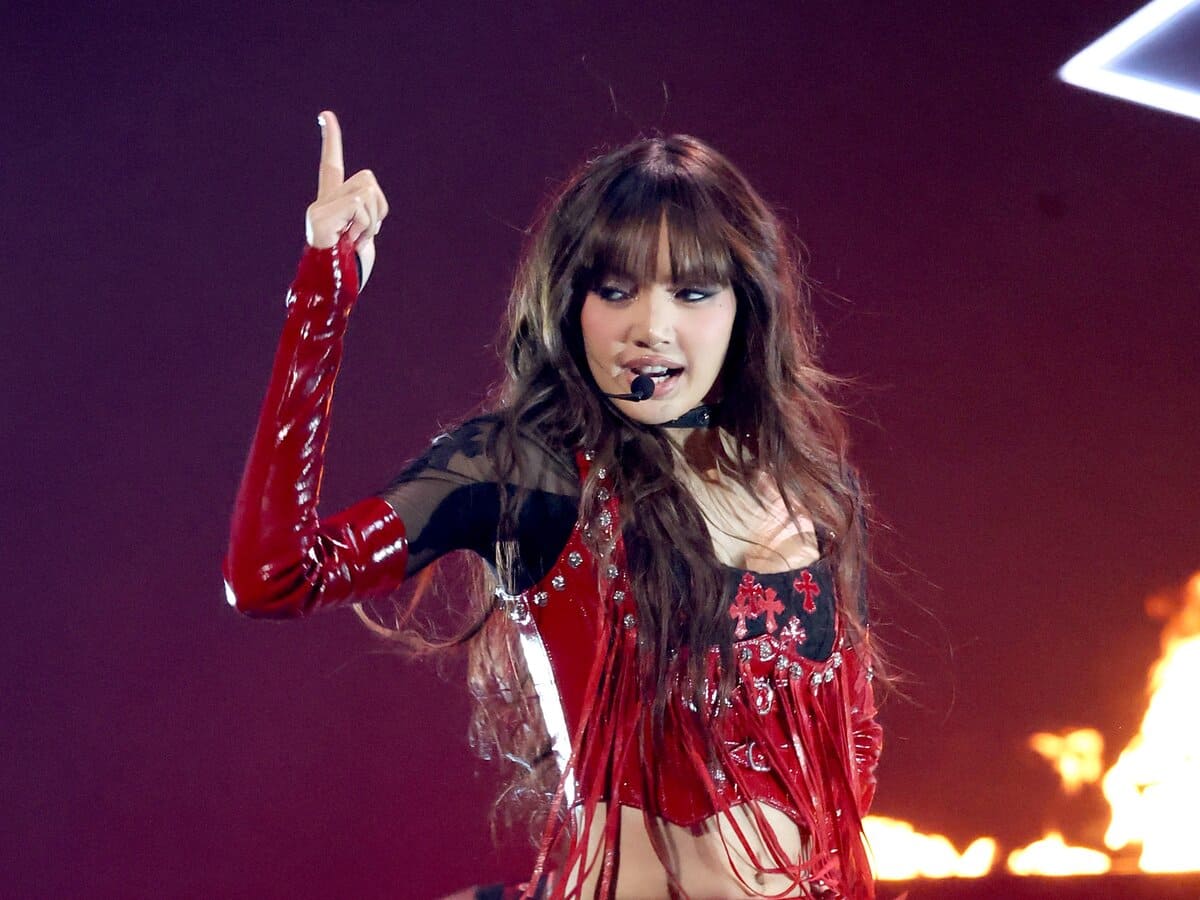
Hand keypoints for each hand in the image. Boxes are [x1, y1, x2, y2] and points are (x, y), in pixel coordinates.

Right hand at [305, 110, 388, 285]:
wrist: (333, 293)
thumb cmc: (350, 270)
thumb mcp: (364, 235)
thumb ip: (365, 211)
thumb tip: (368, 201)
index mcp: (333, 203)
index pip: (332, 165)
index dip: (331, 139)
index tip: (325, 115)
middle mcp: (322, 201)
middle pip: (367, 178)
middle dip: (378, 207)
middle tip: (363, 234)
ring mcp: (318, 208)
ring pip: (366, 192)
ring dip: (372, 220)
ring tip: (356, 240)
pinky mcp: (319, 216)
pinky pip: (359, 207)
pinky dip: (365, 226)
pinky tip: (351, 241)